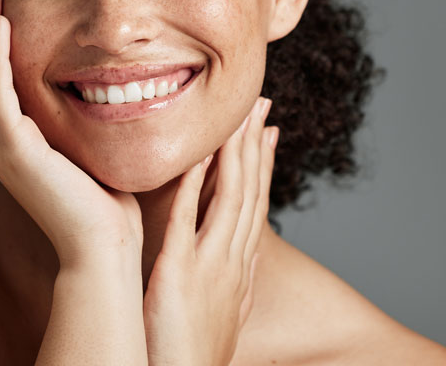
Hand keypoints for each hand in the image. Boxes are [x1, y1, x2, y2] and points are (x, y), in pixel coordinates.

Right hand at [0, 0, 142, 267]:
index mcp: (19, 130)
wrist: (106, 243)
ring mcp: (2, 141)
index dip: (1, 23)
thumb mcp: (95, 138)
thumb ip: (90, 106)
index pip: (2, 65)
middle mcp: (1, 133)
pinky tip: (0, 21)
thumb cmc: (109, 194)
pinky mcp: (12, 150)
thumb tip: (114, 73)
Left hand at [143, 97, 276, 365]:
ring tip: (238, 117)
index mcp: (240, 263)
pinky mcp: (179, 273)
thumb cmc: (194, 347)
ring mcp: (210, 264)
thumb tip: (239, 246)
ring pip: (230, 197)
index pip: (256, 201)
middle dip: (255, 145)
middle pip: (250, 190)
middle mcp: (233, 258)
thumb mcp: (224, 304)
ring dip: (235, 154)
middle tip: (260, 105)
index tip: (267, 129)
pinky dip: (193, 186)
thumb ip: (232, 270)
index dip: (263, 163)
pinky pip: (188, 220)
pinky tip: (195, 157)